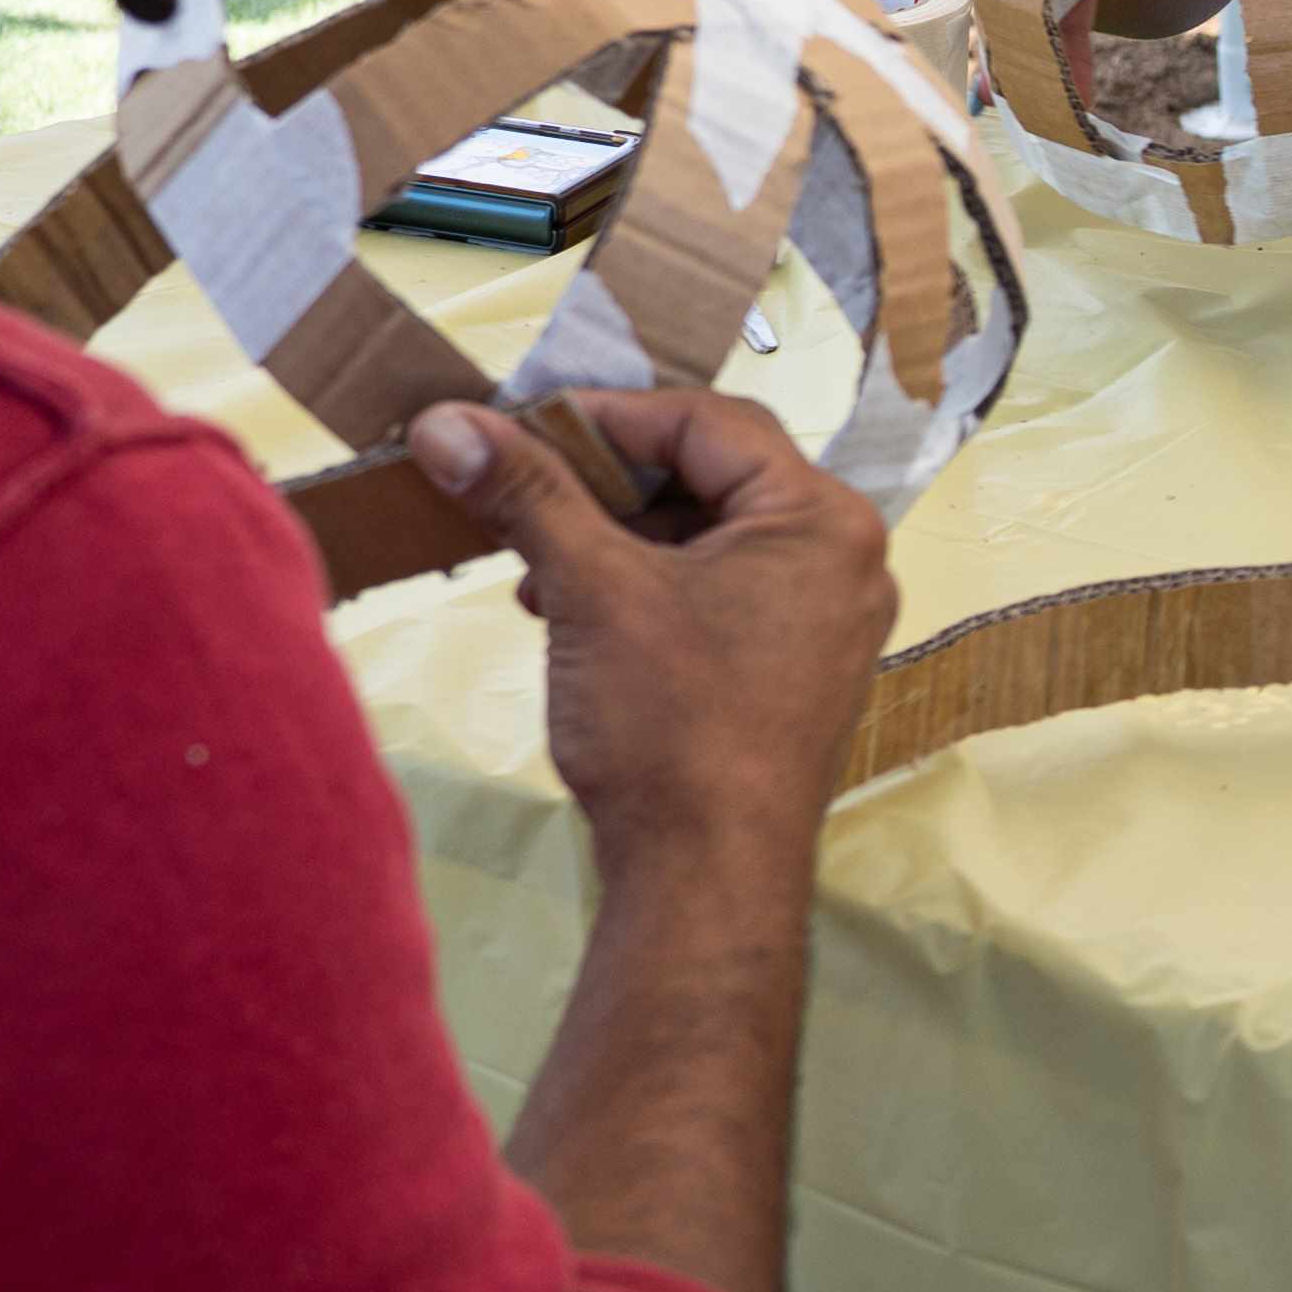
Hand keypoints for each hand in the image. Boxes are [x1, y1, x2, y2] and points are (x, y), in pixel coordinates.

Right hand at [414, 387, 896, 875]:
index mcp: (822, 520)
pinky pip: (717, 594)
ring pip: (708, 539)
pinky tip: (571, 614)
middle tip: (522, 495)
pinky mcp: (793, 670)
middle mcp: (844, 560)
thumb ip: (526, 493)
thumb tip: (447, 421)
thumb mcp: (591, 589)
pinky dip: (644, 590)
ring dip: (615, 541)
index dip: (607, 415)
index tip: (520, 425)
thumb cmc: (669, 725)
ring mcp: (825, 620)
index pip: (708, 422)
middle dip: (606, 486)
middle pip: (712, 477)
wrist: (707, 875)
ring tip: (535, 568)